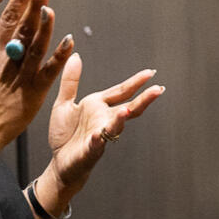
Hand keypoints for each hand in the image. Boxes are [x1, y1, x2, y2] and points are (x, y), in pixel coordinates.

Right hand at [0, 0, 72, 167]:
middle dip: (33, 5)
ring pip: (36, 46)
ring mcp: (20, 78)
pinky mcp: (33, 95)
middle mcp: (6, 62)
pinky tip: (69, 41)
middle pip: (23, 28)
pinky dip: (59, 57)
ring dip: (45, 24)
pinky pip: (49, 72)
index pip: (7, 19)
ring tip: (50, 5)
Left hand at [45, 53, 163, 197]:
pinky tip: (98, 135)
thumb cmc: (65, 135)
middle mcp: (103, 120)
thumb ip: (71, 81)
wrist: (59, 163)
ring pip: (114, 126)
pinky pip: (95, 145)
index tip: (150, 73)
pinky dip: (98, 140)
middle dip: (143, 99)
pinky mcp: (89, 151)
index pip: (121, 92)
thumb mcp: (64, 103)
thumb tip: (75, 55)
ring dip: (120, 119)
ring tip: (127, 110)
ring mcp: (99, 136)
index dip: (136, 82)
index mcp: (98, 106)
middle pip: (128, 108)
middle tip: (158, 89)